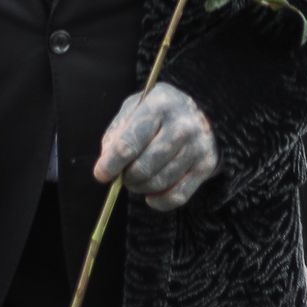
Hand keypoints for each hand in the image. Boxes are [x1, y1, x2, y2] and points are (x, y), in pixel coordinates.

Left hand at [94, 82, 217, 210]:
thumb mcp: (134, 110)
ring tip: (138, 179)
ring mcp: (197, 146)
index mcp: (159, 104)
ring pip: (159, 183)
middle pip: (143, 167)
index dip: (111, 163)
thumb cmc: (157, 113)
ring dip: (141, 187)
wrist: (198, 113)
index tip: (101, 174)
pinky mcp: (206, 165)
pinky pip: (177, 196)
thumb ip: (116, 133)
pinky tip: (151, 195)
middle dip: (127, 177)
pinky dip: (159, 201)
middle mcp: (182, 125)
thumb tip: (107, 164)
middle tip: (123, 175)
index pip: (130, 142)